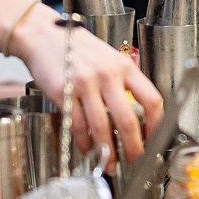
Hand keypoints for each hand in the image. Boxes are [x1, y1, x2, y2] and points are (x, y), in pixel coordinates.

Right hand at [13, 13, 162, 169]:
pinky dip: (84, 142)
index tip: (154, 140)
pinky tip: (87, 149)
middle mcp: (107, 75)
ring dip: (107, 151)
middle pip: (128, 120)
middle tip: (133, 161)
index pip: (152, 100)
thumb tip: (139, 116)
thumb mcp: (109, 59)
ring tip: (110, 163)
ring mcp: (85, 84)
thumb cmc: (77, 49)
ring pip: (102, 127)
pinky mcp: (63, 92)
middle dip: (133, 147)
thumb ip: (124, 83)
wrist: (43, 35)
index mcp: (125, 67)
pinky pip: (78, 125)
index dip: (156, 125)